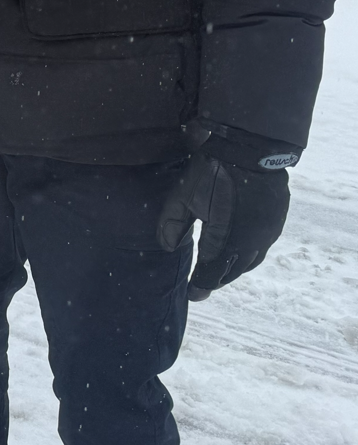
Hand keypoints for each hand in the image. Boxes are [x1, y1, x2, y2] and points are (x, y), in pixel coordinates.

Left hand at [157, 156, 289, 298]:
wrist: (251, 148)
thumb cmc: (212, 171)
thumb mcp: (184, 195)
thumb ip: (172, 223)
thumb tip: (167, 248)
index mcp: (229, 239)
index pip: (213, 272)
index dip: (201, 286)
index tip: (192, 296)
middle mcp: (253, 241)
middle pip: (233, 270)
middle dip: (216, 278)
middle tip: (202, 284)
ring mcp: (268, 232)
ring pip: (250, 260)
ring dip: (234, 267)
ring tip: (218, 268)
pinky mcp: (276, 221)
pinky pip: (262, 246)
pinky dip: (247, 253)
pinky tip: (237, 249)